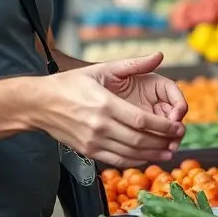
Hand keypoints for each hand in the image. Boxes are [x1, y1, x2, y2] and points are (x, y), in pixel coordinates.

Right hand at [34, 57, 184, 168]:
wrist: (40, 104)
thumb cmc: (71, 84)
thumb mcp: (101, 69)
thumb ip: (133, 64)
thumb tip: (159, 55)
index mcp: (105, 104)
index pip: (141, 121)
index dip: (163, 126)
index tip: (178, 126)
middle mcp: (99, 126)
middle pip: (138, 140)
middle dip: (162, 141)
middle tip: (178, 139)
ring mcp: (93, 141)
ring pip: (130, 154)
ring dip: (152, 155)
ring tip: (168, 151)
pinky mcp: (88, 151)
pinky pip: (116, 160)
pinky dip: (135, 161)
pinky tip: (147, 156)